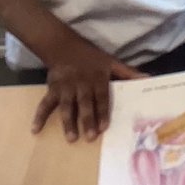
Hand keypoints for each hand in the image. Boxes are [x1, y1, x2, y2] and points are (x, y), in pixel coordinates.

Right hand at [32, 38, 146, 141]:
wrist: (63, 46)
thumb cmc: (92, 58)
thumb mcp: (112, 62)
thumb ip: (129, 73)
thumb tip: (149, 79)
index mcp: (97, 79)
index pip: (101, 97)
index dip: (102, 111)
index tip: (103, 126)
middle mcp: (81, 84)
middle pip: (84, 104)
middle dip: (87, 120)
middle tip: (89, 137)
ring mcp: (65, 88)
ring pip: (67, 107)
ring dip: (68, 122)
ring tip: (71, 138)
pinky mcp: (52, 90)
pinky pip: (45, 104)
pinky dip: (39, 116)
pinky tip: (35, 130)